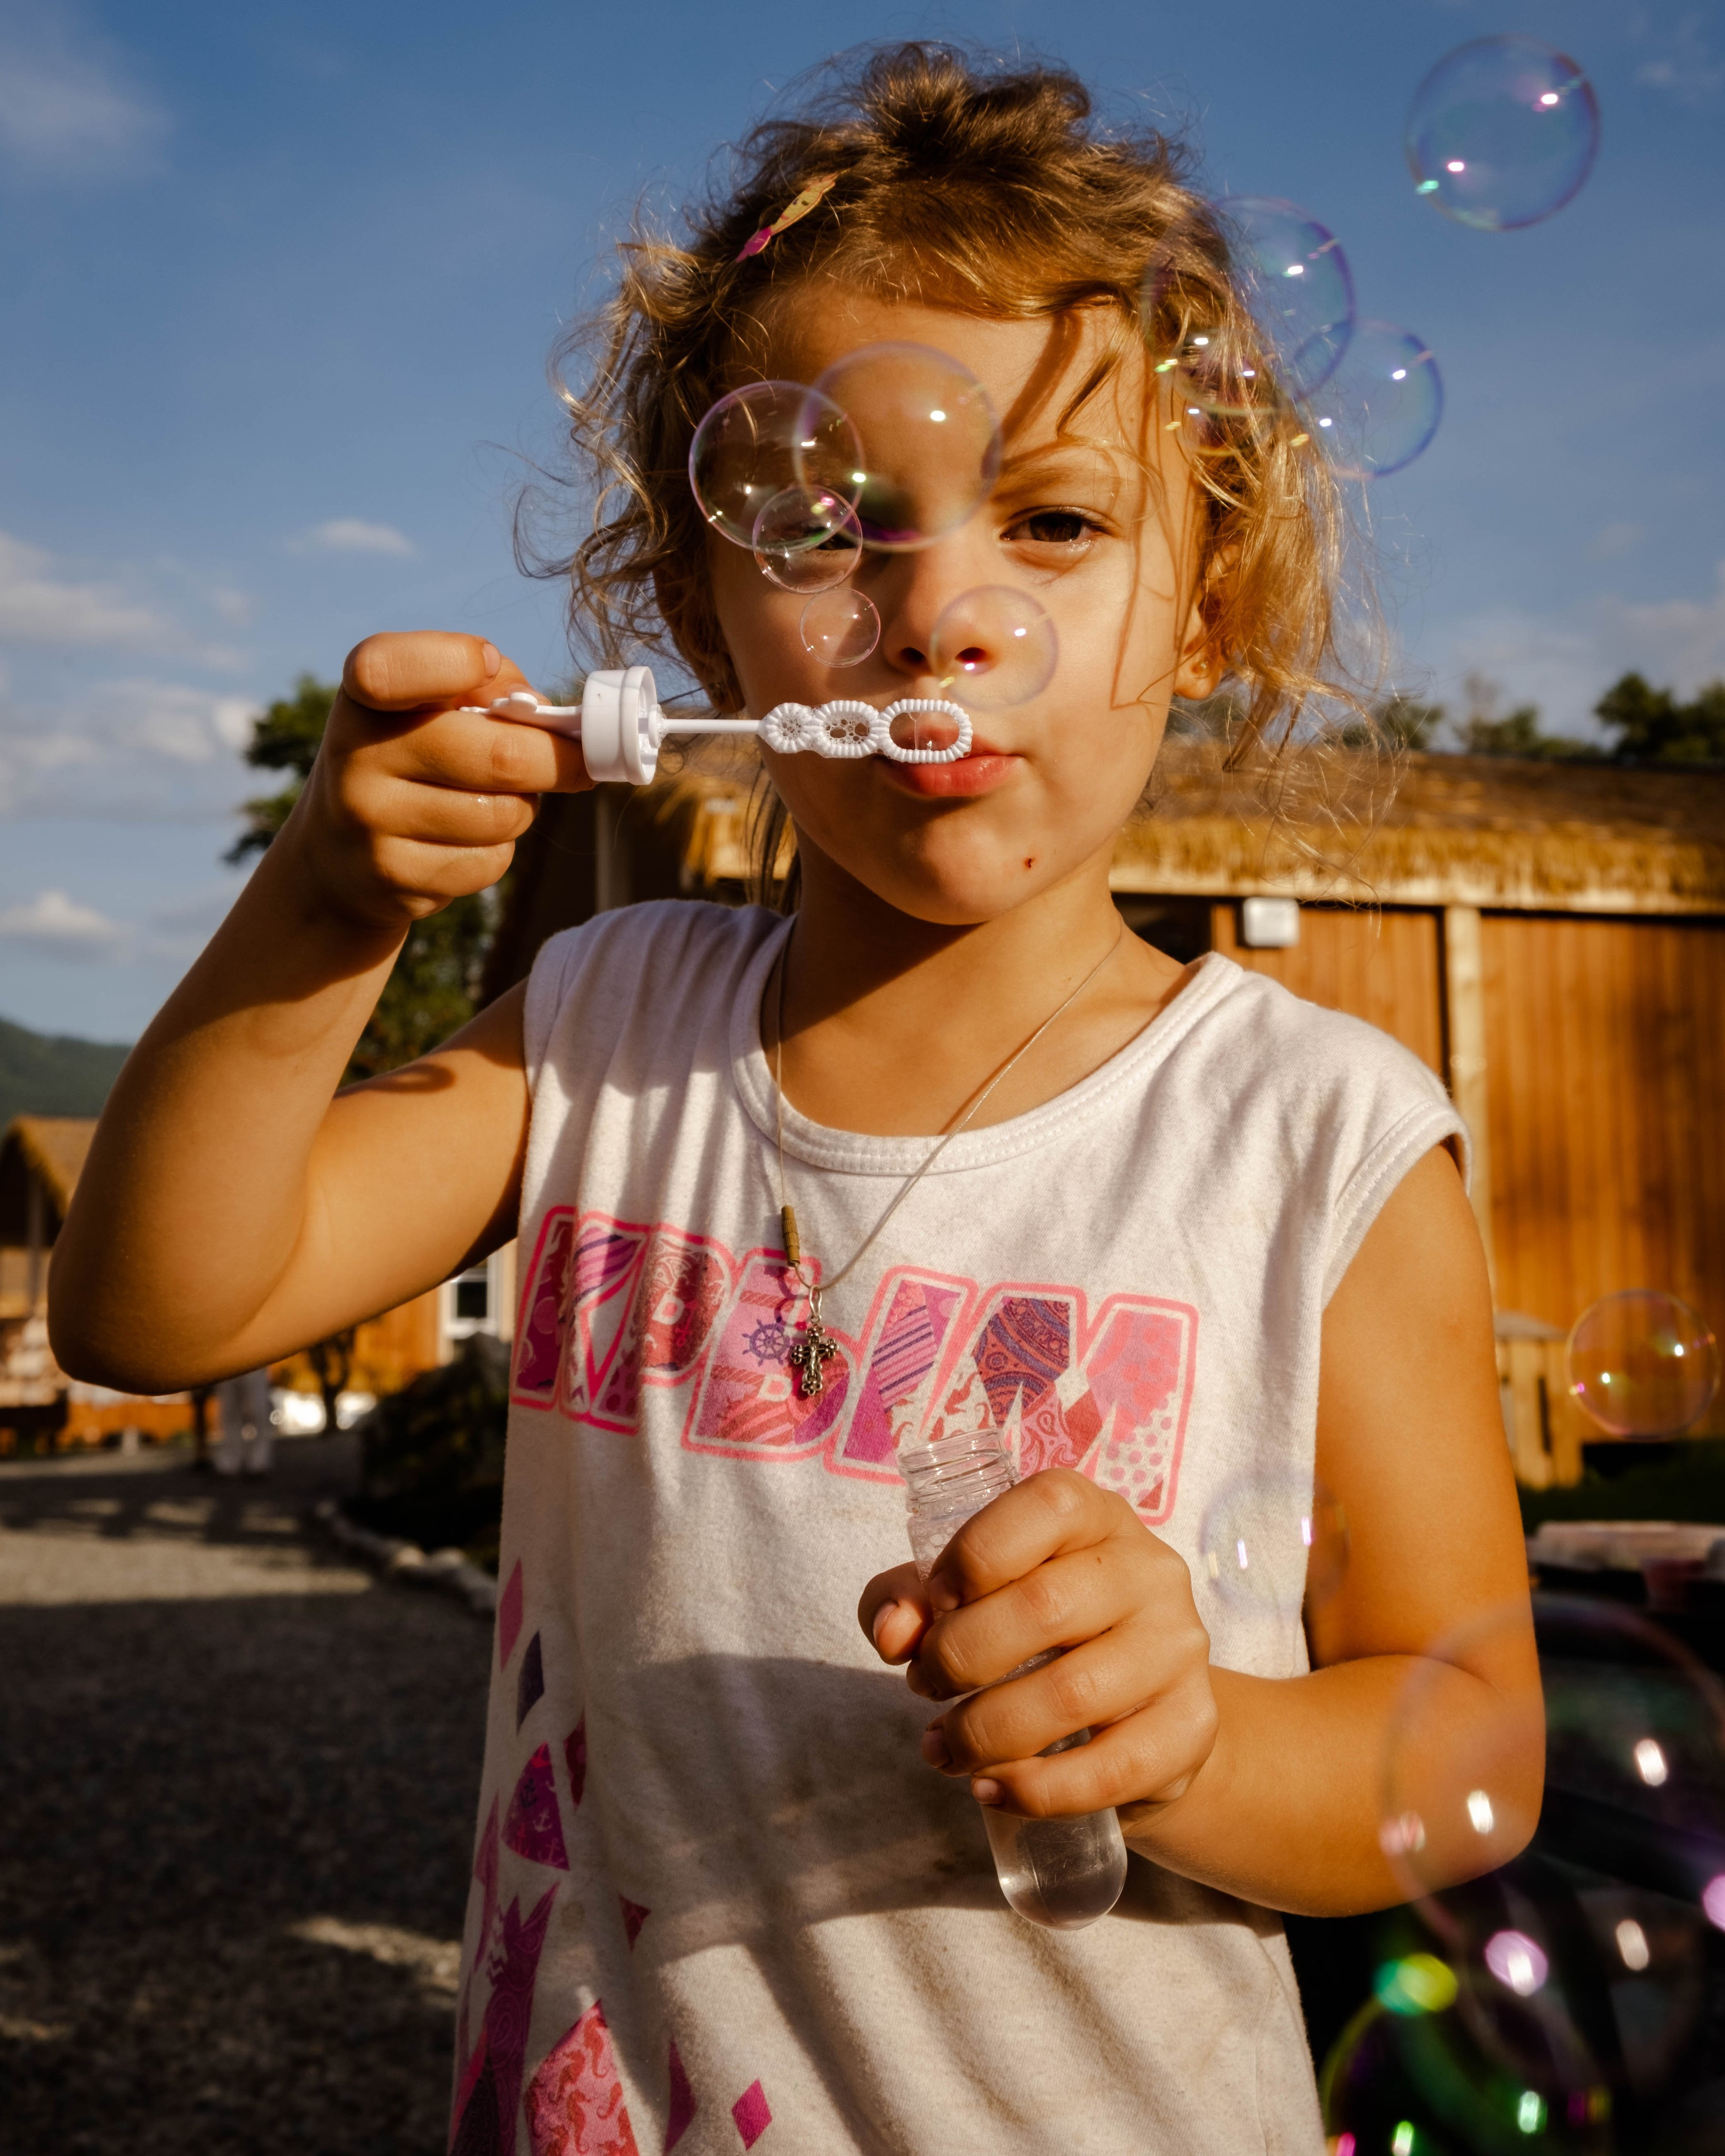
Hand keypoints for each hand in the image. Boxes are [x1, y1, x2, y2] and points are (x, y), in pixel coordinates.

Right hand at [280, 631, 590, 935]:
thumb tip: (548, 716)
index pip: (390, 669)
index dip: (456, 661)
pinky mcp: (393, 877)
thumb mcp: (429, 705)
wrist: (337, 853)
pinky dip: (498, 851)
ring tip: (498, 799)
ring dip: (523, 808)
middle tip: (580, 760)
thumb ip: (488, 688)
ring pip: (504, 816)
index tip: (490, 668)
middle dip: (555, 760)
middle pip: (500, 757)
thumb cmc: (411, 755)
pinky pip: (489, 863)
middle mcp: (354, 755)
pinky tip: (468, 839)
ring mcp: (369, 821)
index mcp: (361, 697)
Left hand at [858, 1470, 1218, 1819]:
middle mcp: (1149, 1570)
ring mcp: (1179, 1648)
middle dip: (960, 1656)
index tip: (934, 1602)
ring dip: (986, 1732)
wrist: (1140, 1711)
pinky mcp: (1192, 1727)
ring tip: (944, 1747)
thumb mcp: (970, 1596)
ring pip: (1074, 1694)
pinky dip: (1037, 1790)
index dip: (975, 1553)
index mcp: (1095, 1516)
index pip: (1047, 1506)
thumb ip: (912, 1598)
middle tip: (926, 1686)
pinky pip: (1111, 1769)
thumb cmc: (1036, 1634)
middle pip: (1046, 1606)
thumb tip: (893, 1632)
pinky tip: (991, 1789)